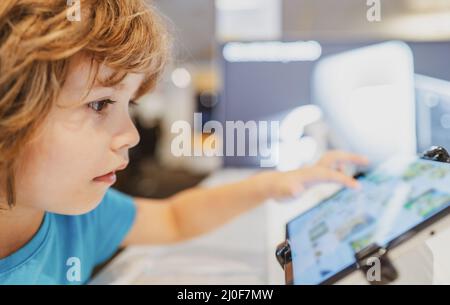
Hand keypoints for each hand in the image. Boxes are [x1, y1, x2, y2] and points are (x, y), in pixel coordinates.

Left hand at [254, 151, 368, 199]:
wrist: (271, 184)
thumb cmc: (278, 189)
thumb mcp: (283, 192)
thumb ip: (290, 190)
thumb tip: (296, 190)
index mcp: (311, 173)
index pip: (332, 175)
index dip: (345, 180)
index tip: (358, 187)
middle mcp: (315, 169)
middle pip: (336, 157)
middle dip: (352, 157)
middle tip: (368, 160)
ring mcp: (315, 171)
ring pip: (334, 160)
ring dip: (347, 161)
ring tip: (358, 171)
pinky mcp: (314, 175)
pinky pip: (332, 169)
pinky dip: (341, 170)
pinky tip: (342, 178)